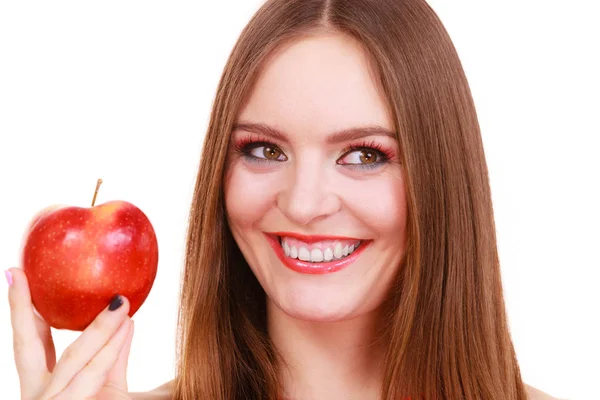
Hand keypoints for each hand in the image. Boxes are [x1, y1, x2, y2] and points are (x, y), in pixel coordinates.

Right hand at [7, 267, 134, 399]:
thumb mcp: (109, 387)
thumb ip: (113, 359)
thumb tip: (127, 321)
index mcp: (43, 386)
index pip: (31, 344)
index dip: (25, 313)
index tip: (17, 277)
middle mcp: (38, 394)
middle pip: (26, 346)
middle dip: (21, 307)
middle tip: (16, 272)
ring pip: (72, 357)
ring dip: (100, 326)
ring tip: (120, 299)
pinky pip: (95, 373)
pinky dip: (112, 348)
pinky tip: (126, 325)